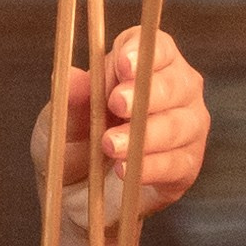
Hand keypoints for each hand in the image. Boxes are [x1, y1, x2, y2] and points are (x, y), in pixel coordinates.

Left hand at [32, 28, 211, 225]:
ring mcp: (186, 127)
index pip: (155, 45)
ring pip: (181, 123)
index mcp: (143, 64)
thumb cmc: (72, 147)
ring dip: (145, 134)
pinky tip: (127, 169)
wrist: (79, 200)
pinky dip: (152, 166)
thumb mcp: (58, 122)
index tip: (122, 65)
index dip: (141, 52)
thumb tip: (74, 78)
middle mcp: (174, 89)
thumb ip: (69, 100)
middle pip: (176, 81)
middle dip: (146, 92)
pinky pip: (178, 162)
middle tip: (116, 104)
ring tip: (110, 146)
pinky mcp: (186, 165)